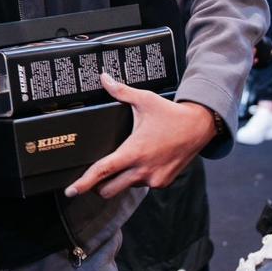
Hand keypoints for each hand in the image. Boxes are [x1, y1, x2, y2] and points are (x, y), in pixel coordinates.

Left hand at [64, 77, 216, 201]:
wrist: (200, 127)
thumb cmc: (171, 114)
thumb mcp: (145, 100)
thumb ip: (121, 92)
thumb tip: (105, 79)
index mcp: (133, 151)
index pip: (102, 172)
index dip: (83, 183)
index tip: (71, 191)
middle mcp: (142, 170)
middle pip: (109, 190)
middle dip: (98, 186)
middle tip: (96, 176)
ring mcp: (153, 179)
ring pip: (126, 187)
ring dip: (121, 179)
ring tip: (128, 161)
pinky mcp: (163, 183)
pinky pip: (142, 185)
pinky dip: (138, 177)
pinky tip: (144, 162)